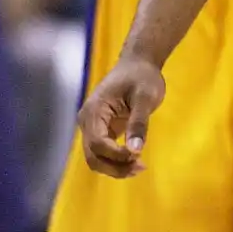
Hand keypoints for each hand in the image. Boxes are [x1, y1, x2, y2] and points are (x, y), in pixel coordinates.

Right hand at [78, 54, 165, 178]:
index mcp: (94, 110)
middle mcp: (87, 121)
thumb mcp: (145, 96)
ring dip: (115, 168)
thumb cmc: (142, 76)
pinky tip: (134, 161)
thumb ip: (139, 123)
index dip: (116, 154)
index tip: (139, 155)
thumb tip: (135, 150)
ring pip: (96, 158)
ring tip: (140, 166)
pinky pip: (103, 153)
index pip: (98, 142)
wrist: (138, 64)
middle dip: (115, 167)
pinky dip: (116, 161)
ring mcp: (92, 127)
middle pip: (93, 156)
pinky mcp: (101, 131)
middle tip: (141, 167)